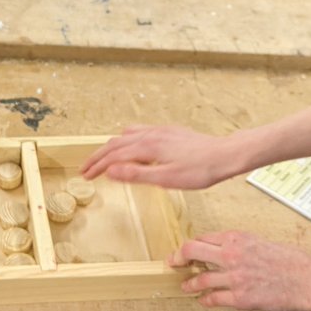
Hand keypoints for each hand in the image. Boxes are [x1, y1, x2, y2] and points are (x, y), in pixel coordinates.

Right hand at [80, 125, 242, 188]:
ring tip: (104, 158)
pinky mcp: (169, 132)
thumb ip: (136, 174)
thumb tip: (111, 172)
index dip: (97, 166)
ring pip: (127, 136)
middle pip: (116, 144)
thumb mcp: (166, 179)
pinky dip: (127, 139)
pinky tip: (132, 145)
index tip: (86, 175)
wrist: (224, 155)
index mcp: (147, 146)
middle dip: (99, 156)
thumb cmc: (200, 170)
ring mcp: (160, 131)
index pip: (113, 156)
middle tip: (87, 168)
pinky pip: (140, 132)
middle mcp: (151, 135)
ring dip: (111, 147)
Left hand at [172, 230, 310, 310]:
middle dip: (178, 257)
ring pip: (200, 279)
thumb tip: (225, 250)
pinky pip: (214, 299)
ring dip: (190, 284)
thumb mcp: (260, 241)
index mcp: (237, 238)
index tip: (186, 250)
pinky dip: (206, 300)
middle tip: (174, 263)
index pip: (204, 238)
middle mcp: (231, 255)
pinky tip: (203, 300)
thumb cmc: (290, 261)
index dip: (192, 245)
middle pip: (192, 250)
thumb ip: (240, 245)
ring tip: (186, 286)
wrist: (306, 280)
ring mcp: (234, 277)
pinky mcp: (240, 298)